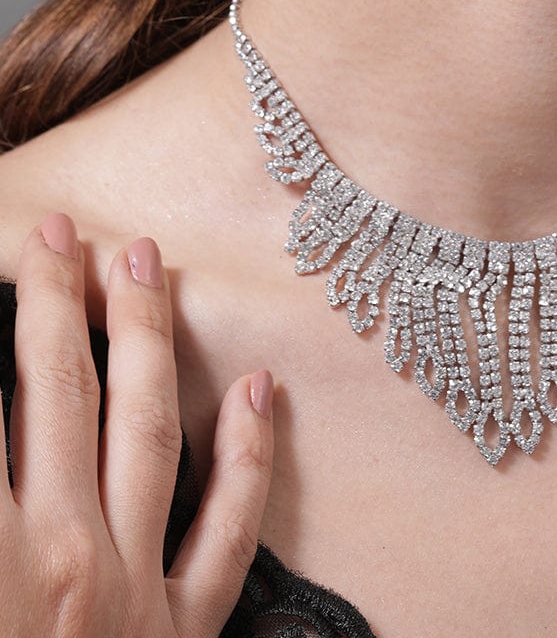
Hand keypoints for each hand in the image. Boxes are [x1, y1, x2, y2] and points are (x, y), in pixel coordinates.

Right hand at [0, 212, 274, 636]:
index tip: (2, 262)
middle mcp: (66, 559)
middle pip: (61, 392)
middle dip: (56, 301)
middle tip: (60, 231)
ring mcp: (133, 596)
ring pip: (147, 431)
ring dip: (145, 338)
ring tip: (144, 264)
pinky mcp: (181, 637)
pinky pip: (227, 534)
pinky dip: (248, 457)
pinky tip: (258, 385)